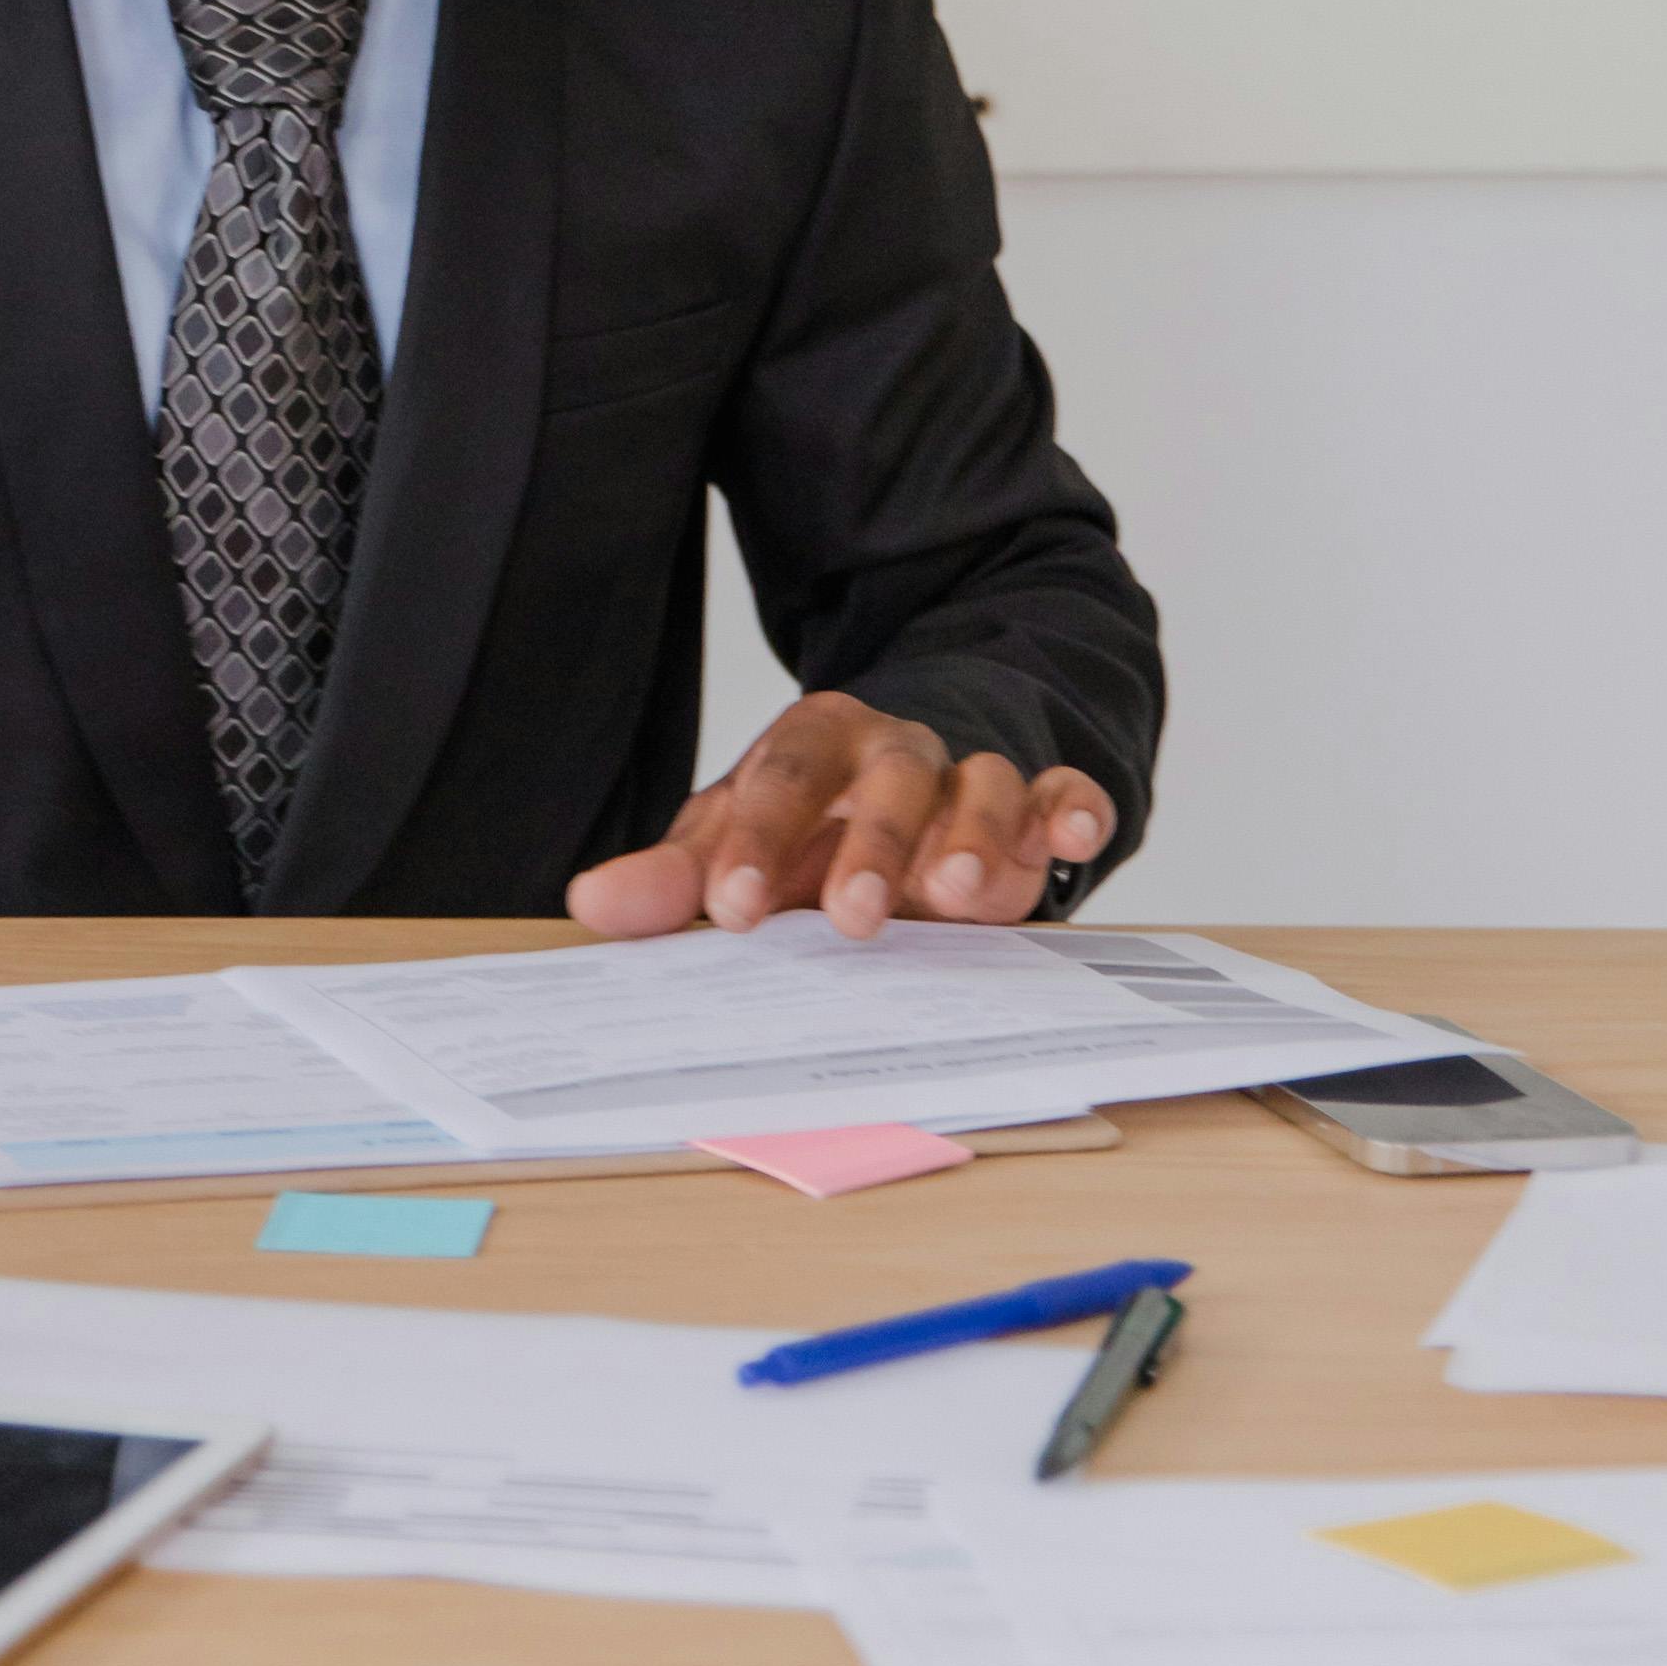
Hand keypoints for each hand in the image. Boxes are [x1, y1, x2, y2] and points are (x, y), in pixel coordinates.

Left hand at [565, 698, 1114, 944]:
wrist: (904, 775)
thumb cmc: (815, 826)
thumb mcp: (742, 843)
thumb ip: (678, 879)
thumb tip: (592, 904)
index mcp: (815, 747)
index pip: (781, 779)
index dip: (755, 840)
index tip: (731, 911)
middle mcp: (897, 752)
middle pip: (890, 777)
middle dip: (873, 847)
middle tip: (852, 919)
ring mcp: (972, 776)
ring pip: (983, 784)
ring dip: (974, 834)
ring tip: (961, 894)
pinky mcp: (1038, 805)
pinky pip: (1065, 792)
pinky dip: (1074, 808)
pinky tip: (1072, 834)